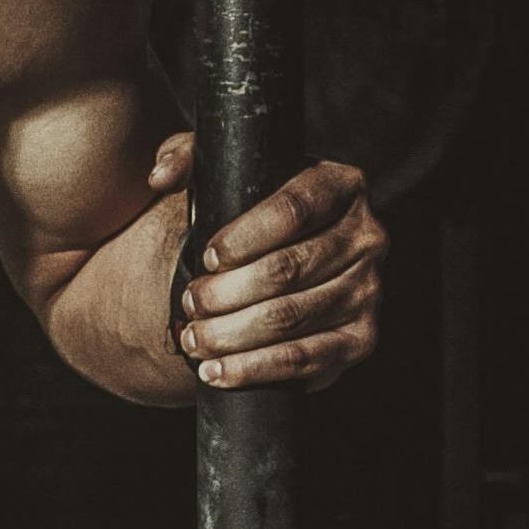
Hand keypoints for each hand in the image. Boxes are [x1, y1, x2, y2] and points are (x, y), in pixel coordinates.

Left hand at [145, 134, 384, 391]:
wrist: (280, 265)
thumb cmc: (248, 216)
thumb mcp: (221, 173)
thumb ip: (187, 157)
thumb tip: (160, 176)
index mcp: (341, 186)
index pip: (294, 209)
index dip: (244, 237)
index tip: (207, 256)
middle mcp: (367, 237)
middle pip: (289, 269)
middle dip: (227, 292)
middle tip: (190, 301)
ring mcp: (369, 291)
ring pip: (290, 318)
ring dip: (231, 334)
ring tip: (193, 337)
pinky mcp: (359, 340)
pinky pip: (304, 360)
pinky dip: (253, 369)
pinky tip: (215, 371)